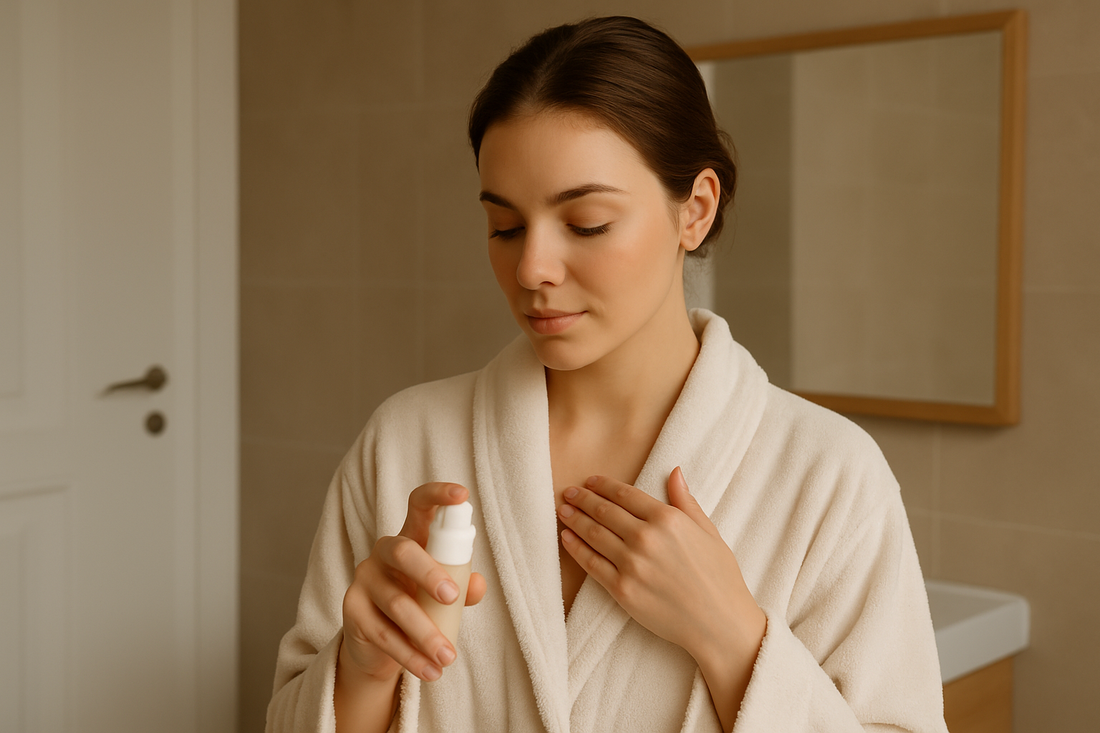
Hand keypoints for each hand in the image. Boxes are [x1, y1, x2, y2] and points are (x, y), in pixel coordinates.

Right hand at [340, 482, 486, 682]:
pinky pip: (384, 634)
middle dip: (430, 573)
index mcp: (411, 538)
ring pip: (396, 603)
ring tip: (449, 657)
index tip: (463, 494)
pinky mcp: (352, 611)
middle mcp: (384, 553)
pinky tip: (430, 671)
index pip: (419, 506)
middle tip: (453, 597)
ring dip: (426, 633)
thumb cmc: (420, 606)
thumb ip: (463, 586)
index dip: (438, 495)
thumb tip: (477, 585)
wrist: (380, 647)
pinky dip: (411, 656)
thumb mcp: (444, 595)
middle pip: (404, 552)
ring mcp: (364, 580)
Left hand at [557, 469, 764, 668]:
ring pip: (594, 534)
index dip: (603, 485)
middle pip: (605, 511)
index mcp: (668, 519)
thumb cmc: (719, 577)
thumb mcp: (709, 531)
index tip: (590, 481)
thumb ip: (686, 501)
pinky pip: (591, 564)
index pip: (625, 494)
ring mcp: (632, 564)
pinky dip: (576, 548)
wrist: (720, 623)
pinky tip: (567, 538)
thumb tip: (675, 472)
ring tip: (562, 510)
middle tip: (568, 492)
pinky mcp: (622, 589)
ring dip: (574, 519)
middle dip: (583, 499)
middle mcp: (646, 538)